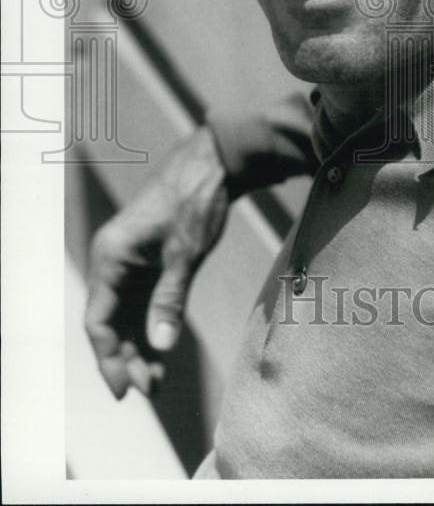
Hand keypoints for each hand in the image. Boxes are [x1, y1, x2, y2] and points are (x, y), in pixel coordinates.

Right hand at [84, 126, 229, 398]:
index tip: (126, 391)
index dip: (109, 359)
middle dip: (126, 358)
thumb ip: (170, 299)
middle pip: (110, 322)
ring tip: (157, 382)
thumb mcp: (185, 253)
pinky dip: (152, 326)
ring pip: (126, 315)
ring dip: (138, 347)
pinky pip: (142, 302)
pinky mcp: (150, 260)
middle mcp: (113, 260)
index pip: (98, 320)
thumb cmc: (196, 199)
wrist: (216, 162)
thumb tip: (159, 346)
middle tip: (150, 391)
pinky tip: (163, 352)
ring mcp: (131, 260)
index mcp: (111, 256)